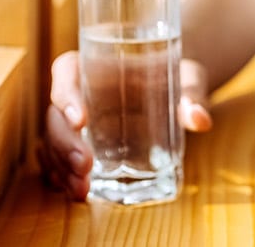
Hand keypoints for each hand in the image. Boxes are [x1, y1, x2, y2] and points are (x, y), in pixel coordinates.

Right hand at [39, 51, 212, 199]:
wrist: (176, 89)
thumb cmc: (177, 75)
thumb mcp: (188, 78)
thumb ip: (192, 94)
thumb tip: (199, 119)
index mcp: (95, 63)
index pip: (67, 70)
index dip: (66, 94)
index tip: (81, 120)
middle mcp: (80, 91)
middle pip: (56, 114)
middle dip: (65, 143)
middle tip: (85, 167)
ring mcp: (79, 120)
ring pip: (55, 141)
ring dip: (62, 167)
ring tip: (81, 190)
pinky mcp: (85, 143)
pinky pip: (62, 159)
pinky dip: (64, 176)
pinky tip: (74, 192)